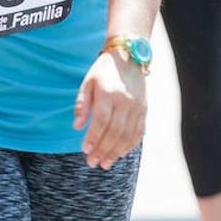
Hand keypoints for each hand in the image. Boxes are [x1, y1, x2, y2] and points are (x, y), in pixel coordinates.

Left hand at [73, 50, 145, 169]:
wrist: (129, 57)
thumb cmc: (103, 70)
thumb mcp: (88, 82)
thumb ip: (82, 104)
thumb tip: (76, 126)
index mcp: (108, 93)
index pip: (101, 121)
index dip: (93, 137)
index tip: (85, 150)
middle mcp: (125, 101)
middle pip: (114, 132)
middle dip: (103, 150)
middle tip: (93, 163)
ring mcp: (137, 107)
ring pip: (127, 135)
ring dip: (116, 152)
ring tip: (105, 163)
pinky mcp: (144, 110)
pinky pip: (138, 132)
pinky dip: (129, 145)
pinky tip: (120, 154)